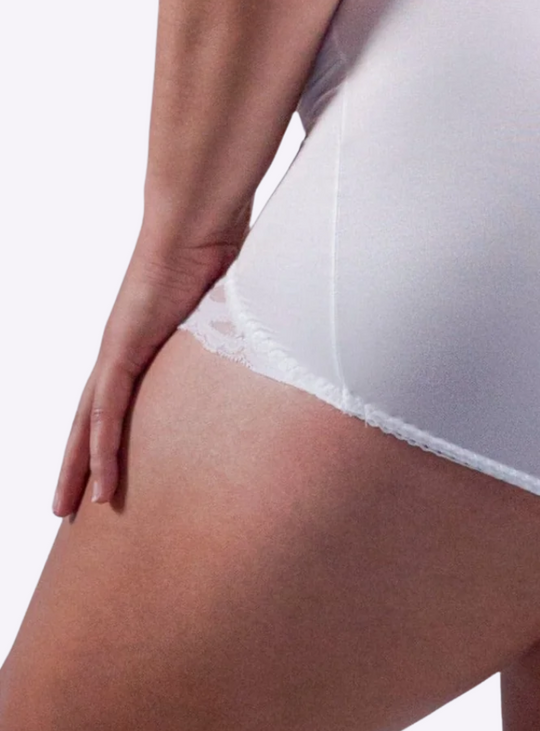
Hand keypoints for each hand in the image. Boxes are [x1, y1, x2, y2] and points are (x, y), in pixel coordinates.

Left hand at [53, 219, 247, 515]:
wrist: (198, 221)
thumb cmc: (220, 251)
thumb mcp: (232, 310)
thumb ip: (241, 337)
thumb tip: (283, 353)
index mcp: (147, 344)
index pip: (120, 403)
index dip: (109, 440)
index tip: (108, 476)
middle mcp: (123, 351)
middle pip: (91, 422)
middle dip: (78, 466)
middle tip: (67, 508)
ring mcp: (117, 350)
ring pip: (86, 425)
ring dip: (76, 468)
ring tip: (65, 509)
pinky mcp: (121, 348)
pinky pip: (106, 411)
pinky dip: (100, 448)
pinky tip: (97, 481)